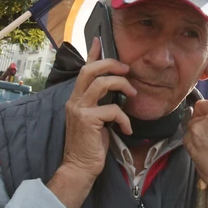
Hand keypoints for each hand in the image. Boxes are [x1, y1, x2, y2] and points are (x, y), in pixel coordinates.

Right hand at [48, 37, 136, 207]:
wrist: (79, 168)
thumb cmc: (91, 146)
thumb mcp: (97, 120)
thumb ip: (101, 104)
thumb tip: (118, 93)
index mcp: (77, 99)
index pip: (84, 70)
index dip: (92, 53)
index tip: (99, 39)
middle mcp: (74, 100)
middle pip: (90, 70)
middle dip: (110, 63)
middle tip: (127, 68)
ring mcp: (79, 109)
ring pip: (101, 84)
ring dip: (121, 85)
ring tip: (133, 94)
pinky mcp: (86, 120)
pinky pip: (112, 109)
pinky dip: (124, 118)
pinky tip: (127, 129)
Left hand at [184, 62, 207, 207]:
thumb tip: (206, 104)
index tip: (206, 64)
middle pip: (202, 104)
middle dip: (201, 117)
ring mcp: (207, 122)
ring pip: (193, 118)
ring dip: (196, 130)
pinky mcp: (194, 132)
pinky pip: (186, 132)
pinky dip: (191, 141)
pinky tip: (202, 151)